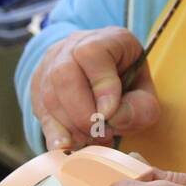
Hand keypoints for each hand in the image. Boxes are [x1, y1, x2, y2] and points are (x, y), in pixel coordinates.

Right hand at [29, 27, 160, 149]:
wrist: (109, 82)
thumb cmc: (130, 87)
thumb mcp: (146, 95)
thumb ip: (139, 108)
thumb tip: (111, 118)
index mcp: (108, 39)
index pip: (93, 53)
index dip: (101, 86)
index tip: (109, 113)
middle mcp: (74, 45)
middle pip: (64, 74)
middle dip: (82, 112)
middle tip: (100, 132)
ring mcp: (51, 63)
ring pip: (49, 95)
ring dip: (70, 125)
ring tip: (92, 138)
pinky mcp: (39, 86)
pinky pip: (41, 110)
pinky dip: (54, 133)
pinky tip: (67, 146)